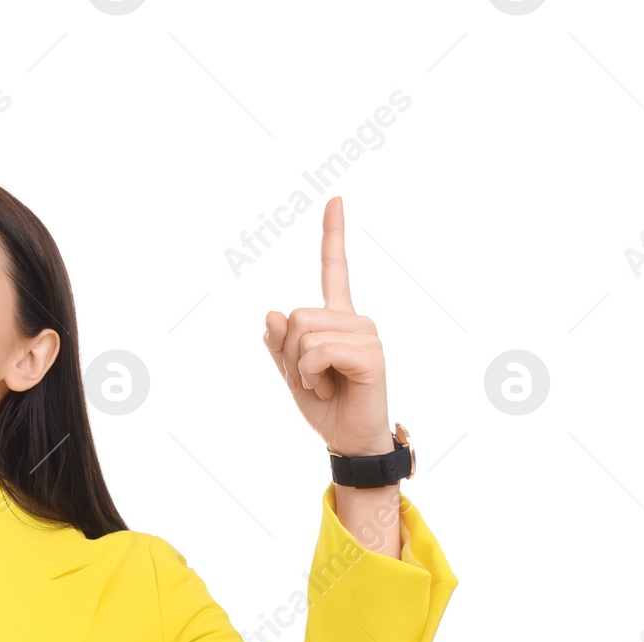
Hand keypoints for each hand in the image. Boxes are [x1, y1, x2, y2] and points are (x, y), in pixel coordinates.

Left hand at [261, 196, 392, 455]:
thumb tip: (273, 311)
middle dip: (288, 353)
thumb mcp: (292, 373)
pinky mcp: (370, 355)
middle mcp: (356, 320)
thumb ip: (280, 343)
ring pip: (303, 332)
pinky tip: (330, 388)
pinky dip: (310, 375)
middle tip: (309, 378)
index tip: (335, 199)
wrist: (348, 440)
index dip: (334, 235)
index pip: (336, 270)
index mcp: (338, 320)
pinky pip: (318, 351)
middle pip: (296, 315)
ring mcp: (366, 335)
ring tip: (323, 384)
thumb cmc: (326, 406)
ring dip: (299, 367)